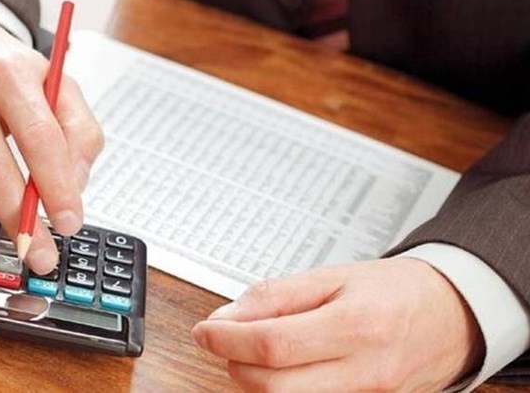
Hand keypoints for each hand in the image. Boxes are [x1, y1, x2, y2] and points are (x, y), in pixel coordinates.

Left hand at [192, 258, 483, 391]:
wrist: (451, 314)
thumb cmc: (395, 291)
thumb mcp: (333, 276)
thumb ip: (276, 296)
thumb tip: (228, 317)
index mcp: (355, 326)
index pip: (272, 346)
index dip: (227, 340)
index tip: (206, 331)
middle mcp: (364, 372)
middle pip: (273, 387)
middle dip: (234, 364)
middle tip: (226, 339)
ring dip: (255, 381)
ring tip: (257, 351)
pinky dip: (283, 391)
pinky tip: (282, 369)